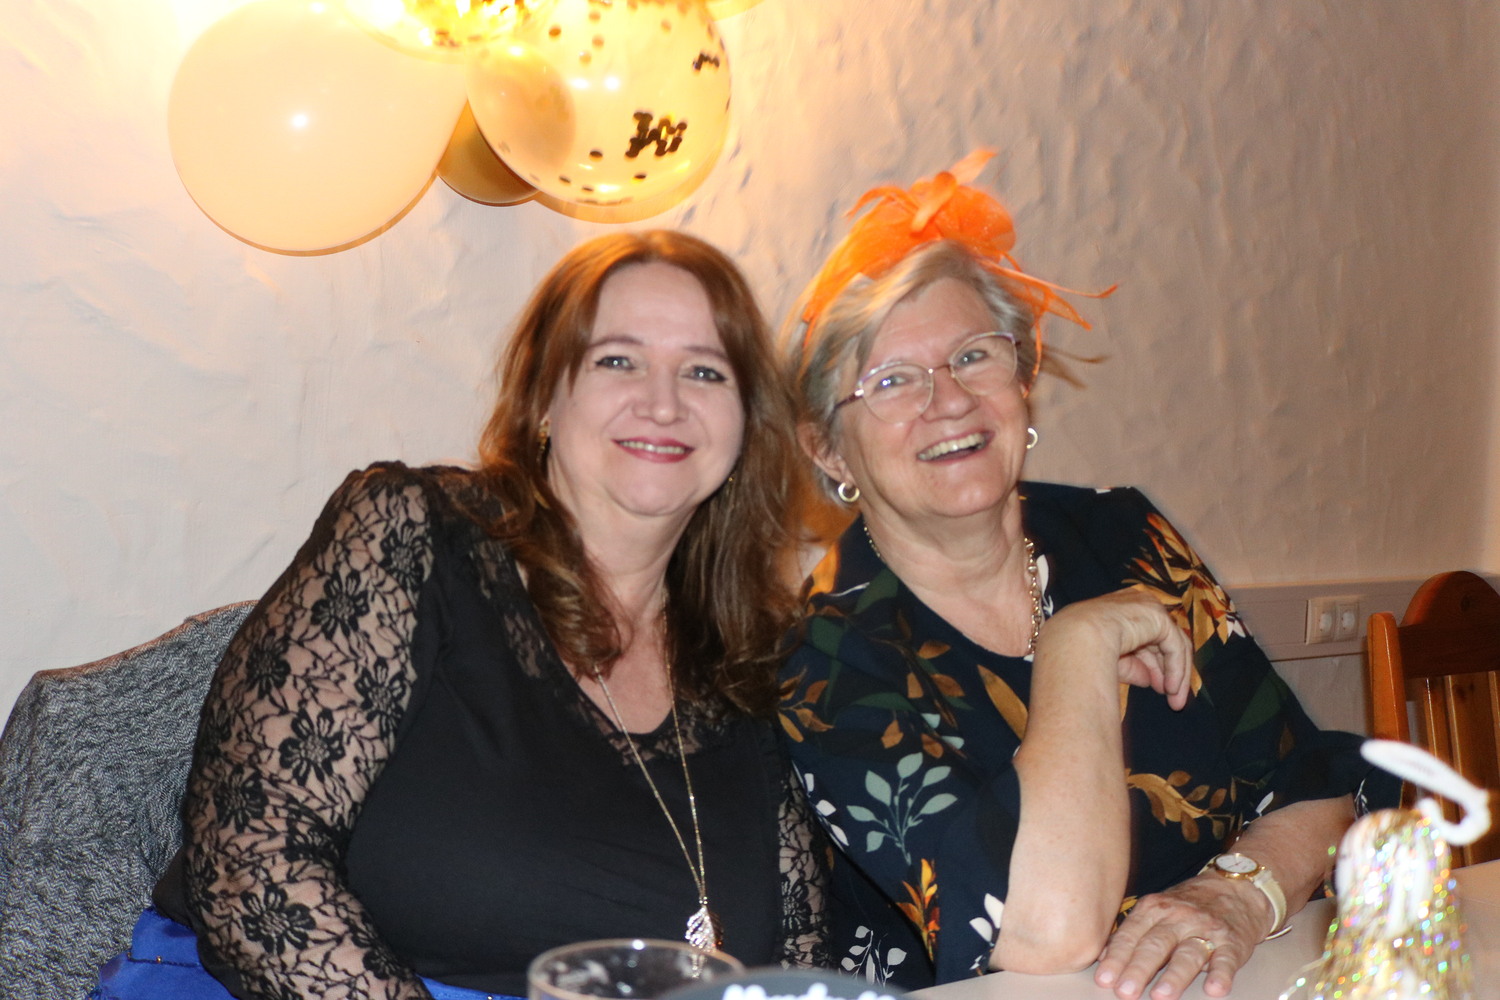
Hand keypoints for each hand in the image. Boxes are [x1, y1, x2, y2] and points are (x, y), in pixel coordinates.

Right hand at [1042, 589, 1193, 709]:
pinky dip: (1176, 669)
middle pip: (1162, 640)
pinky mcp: (1158, 616)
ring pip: (1173, 643)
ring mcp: (1148, 606)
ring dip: (1176, 673)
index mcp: (1120, 608)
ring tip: (1175, 700)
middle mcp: (1136, 603)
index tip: (1156, 687)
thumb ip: (1133, 666)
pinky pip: (1174, 645)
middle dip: (1167, 670)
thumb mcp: (1112, 660)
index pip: (1145, 636)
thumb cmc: (1081, 649)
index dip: (1153, 664)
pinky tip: (1172, 688)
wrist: (1076, 639)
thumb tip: (1149, 679)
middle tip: (1172, 698)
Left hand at [1093, 873, 1271, 998]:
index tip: (1104, 979)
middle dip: (1138, 969)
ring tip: (1161, 995)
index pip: (1131, 936)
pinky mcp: (1232, 942)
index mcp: (1153, 909)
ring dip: (1174, 976)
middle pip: (1155, 945)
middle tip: (1125, 991)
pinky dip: (1221, 974)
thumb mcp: (1155, 910)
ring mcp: (1206, 928)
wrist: (1234, 888)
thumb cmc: (1186, 905)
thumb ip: (1132, 933)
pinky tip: (1214, 989)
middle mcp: (1177, 917)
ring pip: (1188, 953)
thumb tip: (1101, 956)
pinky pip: (1226, 959)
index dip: (1116, 958)